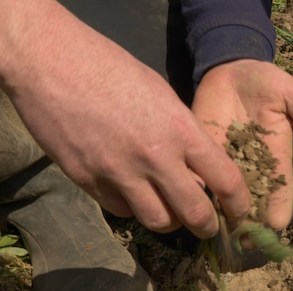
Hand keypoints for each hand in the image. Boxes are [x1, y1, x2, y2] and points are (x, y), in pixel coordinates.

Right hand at [0, 0, 248, 237]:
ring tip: (170, 211)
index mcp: (181, 131)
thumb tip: (199, 167)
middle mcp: (154, 157)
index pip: (226, 181)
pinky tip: (132, 194)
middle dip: (208, 227)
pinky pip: (121, 211)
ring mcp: (119, 173)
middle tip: (209, 227)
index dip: (239, 205)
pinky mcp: (88, 181)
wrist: (51, 61)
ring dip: (170, 221)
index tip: (240, 215)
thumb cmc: (112, 69)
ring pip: (158, 221)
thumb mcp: (164, 95)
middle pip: (195, 214)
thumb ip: (185, 134)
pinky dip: (132, 209)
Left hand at [191, 59, 292, 229]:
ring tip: (219, 234)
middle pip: (253, 202)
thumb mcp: (292, 94)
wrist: (230, 67)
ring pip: (225, 197)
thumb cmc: (266, 81)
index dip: (279, 209)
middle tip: (246, 243)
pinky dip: (197, 192)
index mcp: (277, 157)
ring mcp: (226, 162)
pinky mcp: (202, 153)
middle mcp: (253, 166)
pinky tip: (191, 208)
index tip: (275, 226)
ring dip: (222, 215)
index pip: (281, 189)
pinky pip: (199, 177)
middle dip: (250, 224)